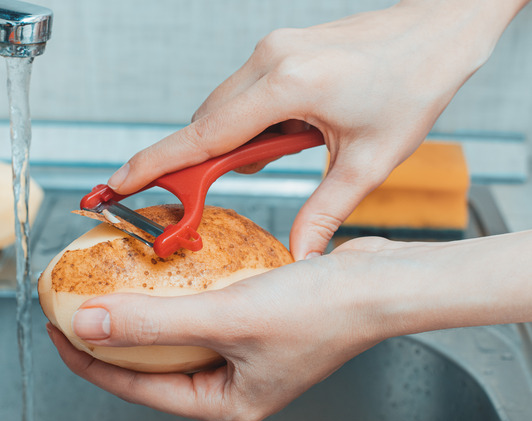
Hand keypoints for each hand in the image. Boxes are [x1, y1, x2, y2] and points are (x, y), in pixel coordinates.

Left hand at [48, 231, 531, 420]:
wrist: (380, 283)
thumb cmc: (324, 310)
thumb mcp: (225, 317)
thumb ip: (152, 322)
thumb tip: (89, 323)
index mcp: (223, 403)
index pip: (136, 385)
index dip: (89, 358)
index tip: (59, 328)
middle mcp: (229, 384)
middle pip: (149, 362)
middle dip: (111, 334)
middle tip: (76, 305)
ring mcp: (240, 354)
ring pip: (172, 335)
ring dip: (143, 310)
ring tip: (109, 285)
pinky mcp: (249, 324)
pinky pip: (197, 312)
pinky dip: (175, 293)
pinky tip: (161, 271)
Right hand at [105, 0, 514, 259]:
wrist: (441, 29)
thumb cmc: (415, 84)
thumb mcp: (371, 161)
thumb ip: (325, 210)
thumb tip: (300, 252)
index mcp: (287, 86)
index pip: (201, 136)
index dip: (154, 166)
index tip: (117, 185)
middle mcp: (268, 60)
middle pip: (204, 125)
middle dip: (196, 166)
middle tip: (194, 204)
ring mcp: (270, 50)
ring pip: (221, 110)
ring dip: (232, 145)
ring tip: (290, 154)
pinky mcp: (277, 49)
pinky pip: (241, 95)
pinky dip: (248, 125)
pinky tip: (291, 135)